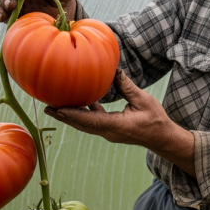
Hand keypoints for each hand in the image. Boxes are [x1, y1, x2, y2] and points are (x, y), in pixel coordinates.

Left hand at [44, 69, 195, 177]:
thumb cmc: (155, 120)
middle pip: (82, 124)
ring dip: (70, 116)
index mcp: (116, 126)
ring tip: (55, 108)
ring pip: (85, 124)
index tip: (59, 109)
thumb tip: (115, 71)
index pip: (91, 120)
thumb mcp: (144, 101)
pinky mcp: (111, 129)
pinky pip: (93, 122)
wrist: (162, 138)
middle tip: (47, 108)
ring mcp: (109, 132)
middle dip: (64, 116)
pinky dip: (83, 114)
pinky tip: (79, 103)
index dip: (74, 115)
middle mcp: (109, 131)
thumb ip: (127, 87)